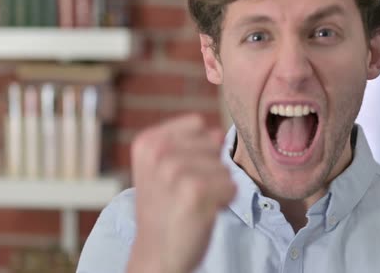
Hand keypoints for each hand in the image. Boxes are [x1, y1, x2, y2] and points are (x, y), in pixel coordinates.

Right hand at [126, 114, 236, 272]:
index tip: (179, 174)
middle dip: (210, 168)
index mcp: (147, 142)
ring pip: (224, 166)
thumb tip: (219, 133)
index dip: (200, 149)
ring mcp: (174, 171)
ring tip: (192, 203)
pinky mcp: (194, 192)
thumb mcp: (165, 168)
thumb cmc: (166, 210)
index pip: (198, 124)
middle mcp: (157, 152)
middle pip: (214, 143)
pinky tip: (201, 213)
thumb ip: (190, 143)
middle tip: (186, 192)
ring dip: (217, 187)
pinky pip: (231, 186)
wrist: (157, 255)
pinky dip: (224, 202)